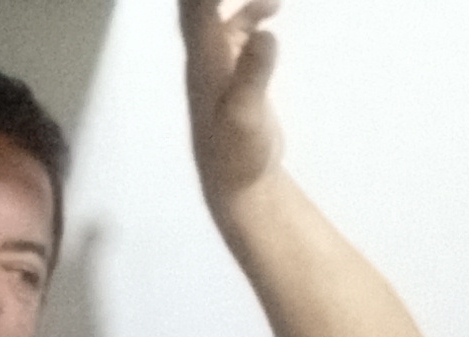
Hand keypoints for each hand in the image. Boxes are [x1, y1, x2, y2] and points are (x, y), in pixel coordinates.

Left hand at [182, 0, 284, 203]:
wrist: (236, 185)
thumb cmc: (237, 154)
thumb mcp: (246, 117)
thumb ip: (253, 76)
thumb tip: (263, 34)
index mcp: (204, 60)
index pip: (196, 8)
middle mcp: (203, 56)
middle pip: (195, 5)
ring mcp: (215, 64)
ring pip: (214, 13)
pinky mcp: (230, 74)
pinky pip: (233, 29)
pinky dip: (248, 12)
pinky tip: (272, 11)